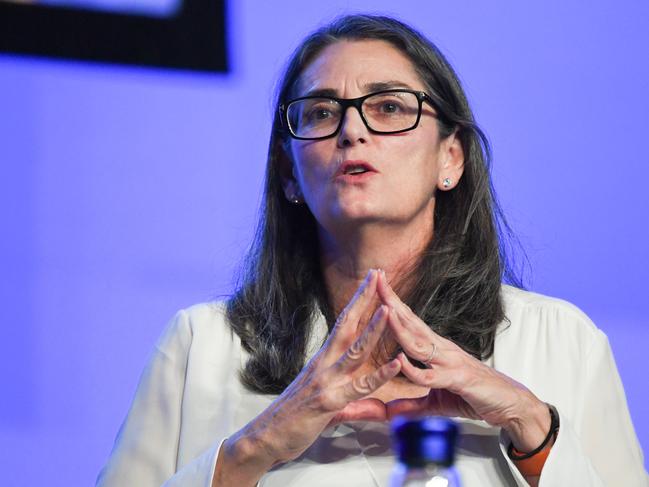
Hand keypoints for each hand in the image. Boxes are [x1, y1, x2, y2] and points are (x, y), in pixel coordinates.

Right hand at [217, 269, 400, 485]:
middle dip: (364, 299)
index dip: (357, 301)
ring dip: (373, 329)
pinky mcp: (329, 402)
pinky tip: (396, 364)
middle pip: (347, 325)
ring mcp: (326, 381)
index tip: (370, 281)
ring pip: (354, 350)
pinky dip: (379, 375)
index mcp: (323, 359)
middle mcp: (324, 364)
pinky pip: (359, 387)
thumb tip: (370, 403)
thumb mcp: (323, 402)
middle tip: (378, 274)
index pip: (343, 323)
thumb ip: (350, 400)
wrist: (265, 438)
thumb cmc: (292, 418)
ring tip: (389, 309)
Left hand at [376, 272, 550, 452]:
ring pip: (419, 343)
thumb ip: (412, 405)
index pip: (410, 321)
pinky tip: (400, 359)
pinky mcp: (458, 379)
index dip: (393, 303)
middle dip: (393, 301)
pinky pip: (431, 374)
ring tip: (384, 309)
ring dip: (400, 327)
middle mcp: (442, 349)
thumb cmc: (475, 395)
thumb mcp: (436, 402)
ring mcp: (451, 362)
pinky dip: (414, 369)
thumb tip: (389, 412)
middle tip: (376, 279)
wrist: (511, 405)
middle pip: (412, 322)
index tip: (377, 284)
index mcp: (435, 348)